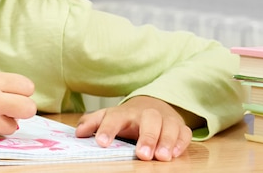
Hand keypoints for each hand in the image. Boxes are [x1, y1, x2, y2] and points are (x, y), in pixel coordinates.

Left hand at [75, 96, 197, 160]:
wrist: (154, 104)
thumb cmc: (128, 117)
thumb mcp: (109, 117)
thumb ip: (93, 123)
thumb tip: (78, 132)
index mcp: (125, 112)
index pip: (115, 117)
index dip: (108, 129)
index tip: (102, 143)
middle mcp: (146, 114)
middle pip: (148, 119)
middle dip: (147, 136)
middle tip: (142, 154)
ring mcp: (165, 119)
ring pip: (168, 125)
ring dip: (165, 141)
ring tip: (161, 157)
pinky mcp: (179, 126)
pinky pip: (184, 132)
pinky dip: (180, 142)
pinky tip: (174, 153)